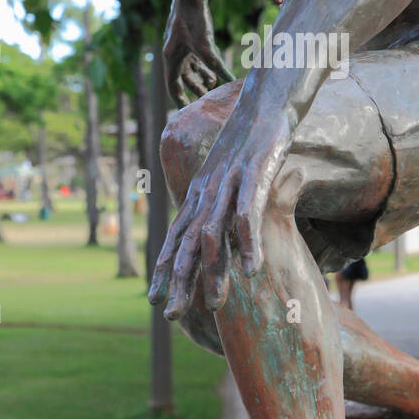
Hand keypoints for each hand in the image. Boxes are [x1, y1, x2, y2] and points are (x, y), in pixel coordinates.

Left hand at [149, 106, 291, 318]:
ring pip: (214, 235)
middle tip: (169, 315)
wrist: (265, 103)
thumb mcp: (228, 175)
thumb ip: (220, 203)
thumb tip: (220, 232)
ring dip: (213, 271)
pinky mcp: (254, 175)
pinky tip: (251, 271)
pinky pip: (247, 215)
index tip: (153, 299)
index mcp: (199, 194)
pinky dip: (247, 244)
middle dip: (178, 281)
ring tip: (215, 305)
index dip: (163, 269)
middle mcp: (207, 192)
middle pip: (187, 244)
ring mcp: (229, 183)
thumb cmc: (248, 142)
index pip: (175, 237)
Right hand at [163, 0, 233, 105]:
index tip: (188, 113)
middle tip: (206, 102)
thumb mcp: (206, 47)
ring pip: (189, 67)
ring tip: (212, 85)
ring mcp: (181, 44)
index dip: (180, 102)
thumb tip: (231, 83)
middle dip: (194, 90)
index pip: (173, 87)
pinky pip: (194, 56)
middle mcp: (173, 53)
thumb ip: (217, 66)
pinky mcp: (189, 36)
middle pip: (182, 79)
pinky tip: (214, 68)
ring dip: (200, 77)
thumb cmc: (194, 19)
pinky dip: (203, 64)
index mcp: (171, 59)